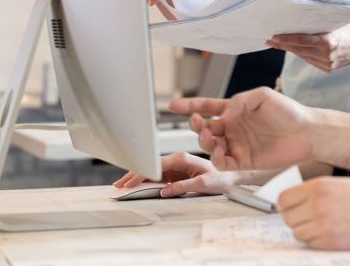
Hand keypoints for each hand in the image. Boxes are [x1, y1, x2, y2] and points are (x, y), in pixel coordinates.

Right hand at [112, 151, 237, 196]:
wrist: (230, 178)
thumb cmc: (220, 177)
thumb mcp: (203, 183)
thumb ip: (183, 186)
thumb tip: (164, 191)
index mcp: (182, 158)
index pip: (156, 165)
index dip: (141, 173)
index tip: (130, 182)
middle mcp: (176, 159)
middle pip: (150, 166)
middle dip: (133, 175)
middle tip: (119, 185)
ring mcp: (174, 166)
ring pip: (150, 171)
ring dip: (136, 178)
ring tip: (121, 186)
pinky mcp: (174, 173)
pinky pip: (155, 177)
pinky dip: (143, 181)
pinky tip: (133, 186)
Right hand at [171, 87, 316, 170]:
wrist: (307, 132)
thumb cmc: (288, 111)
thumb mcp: (262, 96)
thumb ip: (240, 101)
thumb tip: (223, 111)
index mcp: (235, 110)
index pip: (208, 107)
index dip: (190, 106)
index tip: (173, 105)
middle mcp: (233, 128)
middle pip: (206, 128)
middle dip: (196, 125)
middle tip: (195, 121)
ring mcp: (237, 145)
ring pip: (211, 146)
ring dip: (205, 141)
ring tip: (208, 135)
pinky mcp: (244, 161)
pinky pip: (223, 162)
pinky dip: (217, 157)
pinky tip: (220, 149)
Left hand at [266, 23, 349, 71]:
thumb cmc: (349, 28)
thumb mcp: (334, 23)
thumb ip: (317, 25)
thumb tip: (295, 22)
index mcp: (329, 42)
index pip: (302, 40)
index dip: (286, 39)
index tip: (273, 37)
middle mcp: (327, 56)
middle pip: (299, 49)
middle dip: (284, 44)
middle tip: (270, 39)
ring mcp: (327, 64)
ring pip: (303, 55)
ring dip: (290, 49)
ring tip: (278, 43)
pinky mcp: (327, 69)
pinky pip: (310, 60)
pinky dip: (302, 53)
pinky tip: (294, 48)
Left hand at [279, 178, 349, 249]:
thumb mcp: (341, 184)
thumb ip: (316, 191)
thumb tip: (296, 202)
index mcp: (319, 187)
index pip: (284, 200)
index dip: (286, 205)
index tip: (291, 208)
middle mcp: (318, 205)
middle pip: (289, 219)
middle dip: (297, 219)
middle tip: (311, 218)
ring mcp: (324, 226)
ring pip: (299, 234)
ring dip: (309, 232)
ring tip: (327, 225)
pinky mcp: (332, 243)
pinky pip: (312, 245)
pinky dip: (319, 242)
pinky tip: (334, 234)